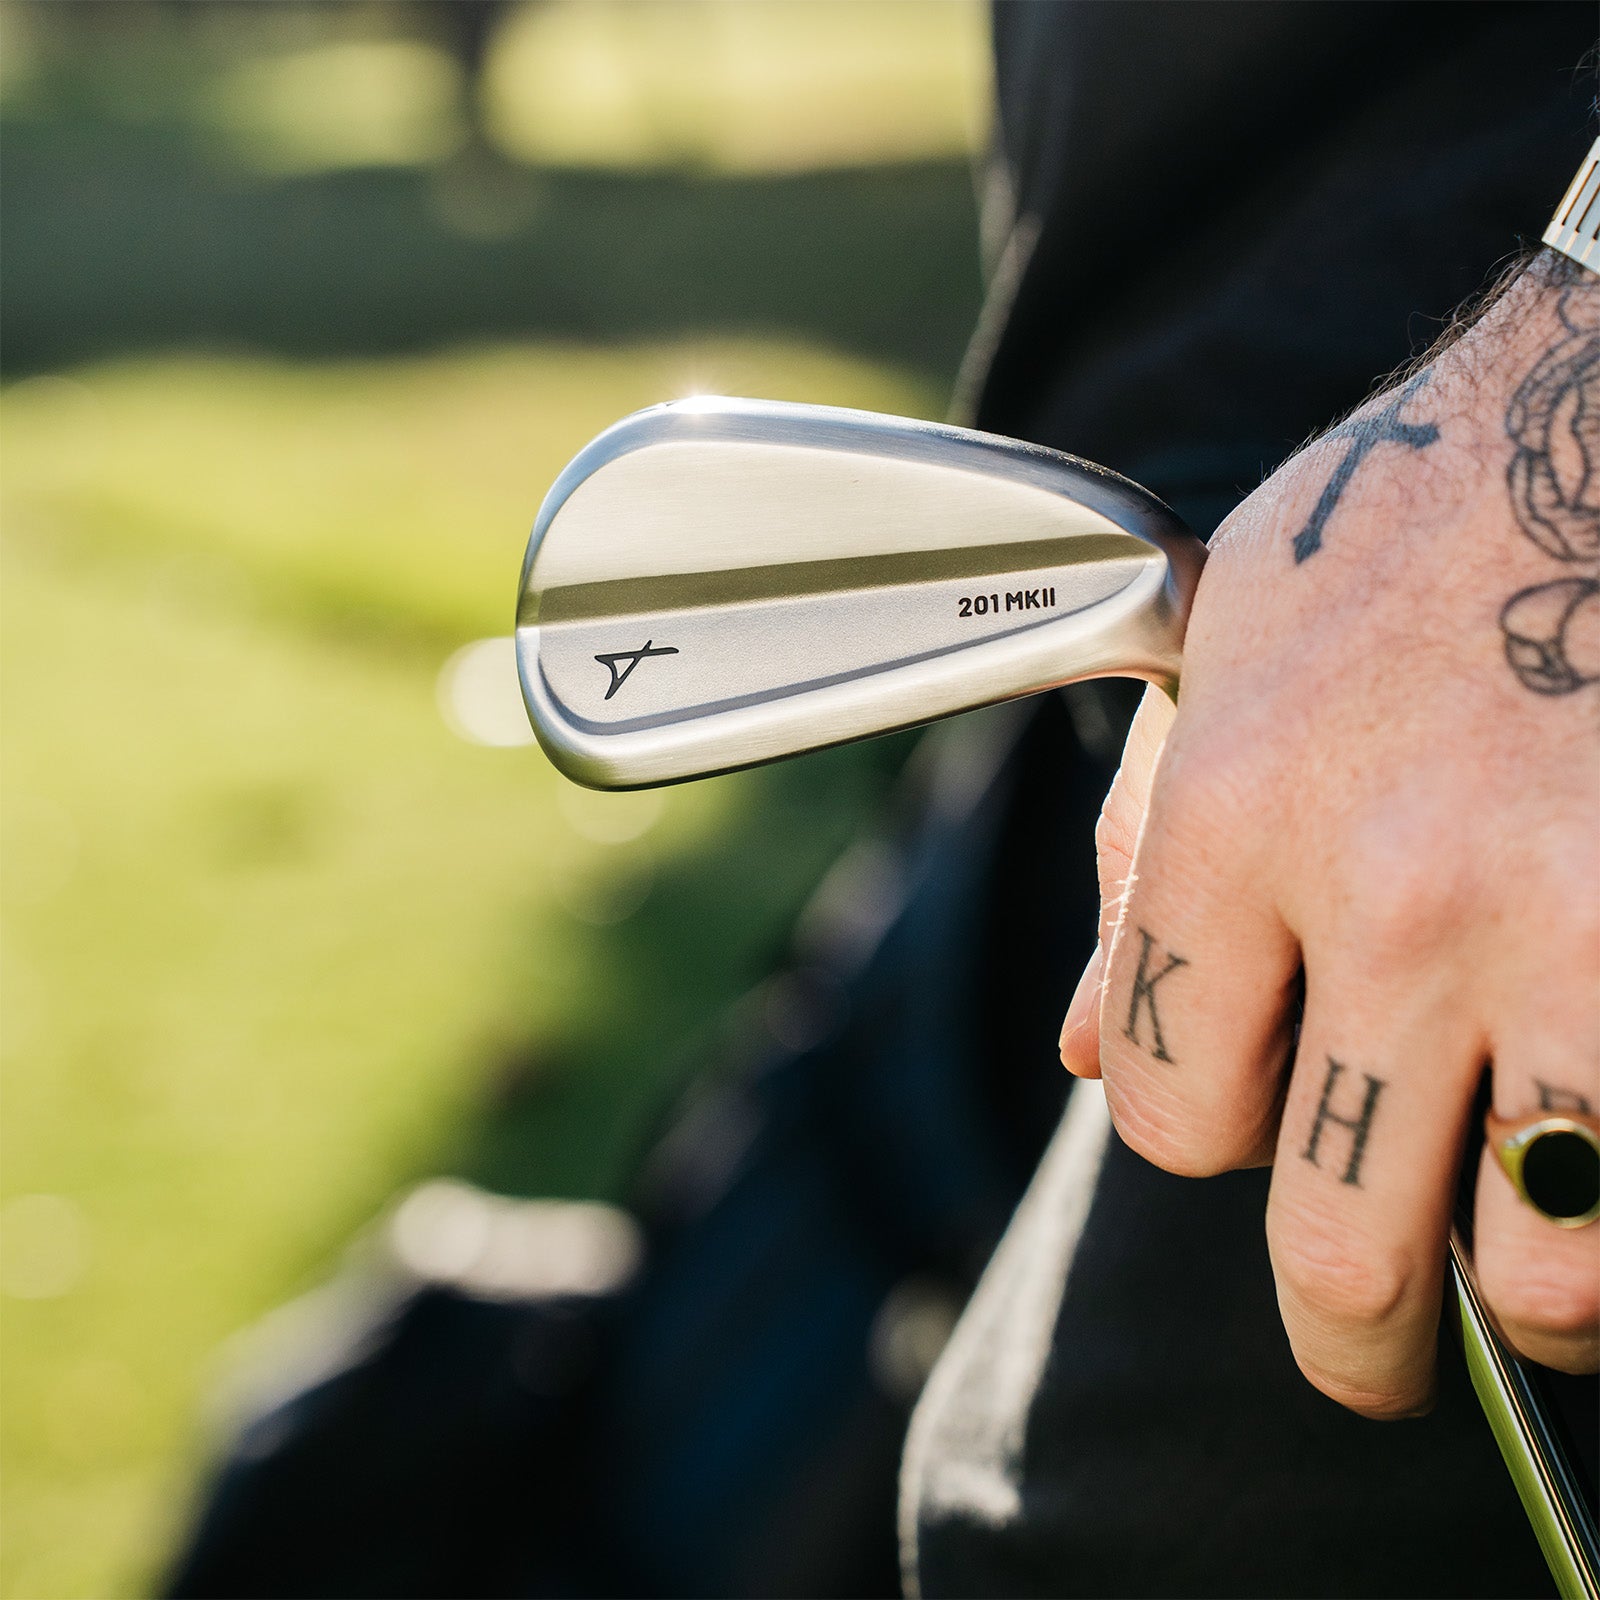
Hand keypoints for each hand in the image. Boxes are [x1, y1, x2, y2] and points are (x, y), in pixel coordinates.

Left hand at [1059, 254, 1599, 1416]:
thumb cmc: (1411, 540)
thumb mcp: (1221, 664)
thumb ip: (1139, 869)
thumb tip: (1080, 1056)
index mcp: (1236, 814)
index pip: (1169, 1105)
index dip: (1204, 1131)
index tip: (1246, 1125)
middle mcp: (1392, 892)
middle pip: (1334, 1240)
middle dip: (1345, 1328)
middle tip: (1362, 1344)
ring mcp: (1571, 931)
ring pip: (1532, 1272)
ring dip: (1518, 1301)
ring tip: (1518, 1269)